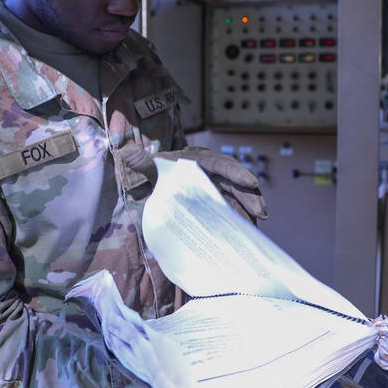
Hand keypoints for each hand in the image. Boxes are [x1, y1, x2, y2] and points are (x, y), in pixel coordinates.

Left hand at [118, 144, 267, 222]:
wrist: (159, 186)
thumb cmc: (158, 173)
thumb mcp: (151, 168)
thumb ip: (142, 162)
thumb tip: (126, 152)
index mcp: (200, 161)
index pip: (220, 165)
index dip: (236, 173)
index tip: (250, 182)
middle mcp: (213, 173)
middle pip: (235, 183)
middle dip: (249, 196)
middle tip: (261, 212)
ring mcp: (218, 190)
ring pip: (237, 199)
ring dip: (248, 212)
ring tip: (255, 228)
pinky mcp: (219, 204)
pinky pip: (232, 213)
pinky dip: (239, 222)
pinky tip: (247, 235)